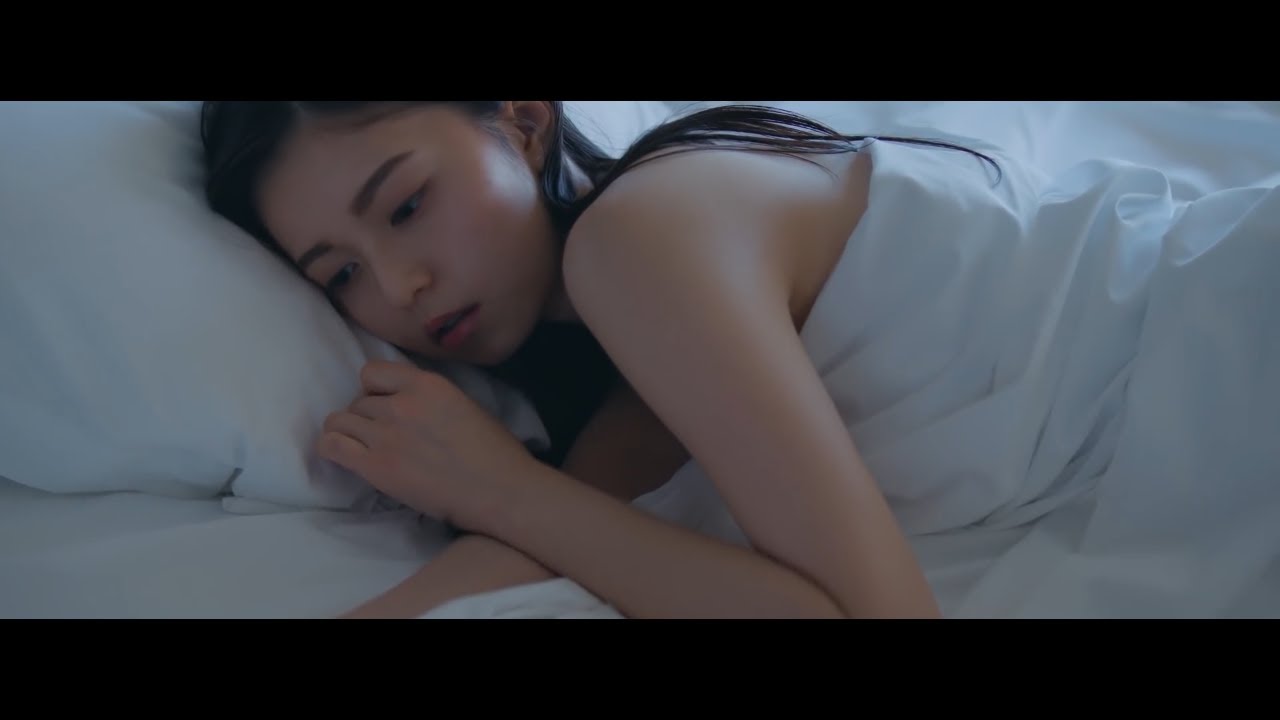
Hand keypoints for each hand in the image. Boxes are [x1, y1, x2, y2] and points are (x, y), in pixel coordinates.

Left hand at [318, 360, 539, 529]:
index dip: (375, 390)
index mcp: (427, 384)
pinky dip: (332, 448)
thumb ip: (430, 398)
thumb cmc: (495, 452)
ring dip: (348, 433)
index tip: (387, 406)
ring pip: (339, 420)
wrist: (500, 490)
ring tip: (363, 448)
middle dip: (366, 418)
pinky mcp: (376, 466)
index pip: (372, 372)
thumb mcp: (464, 404)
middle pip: (358, 401)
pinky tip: (346, 457)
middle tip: (384, 438)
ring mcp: (386, 435)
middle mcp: (402, 404)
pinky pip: (331, 446)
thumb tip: (407, 404)